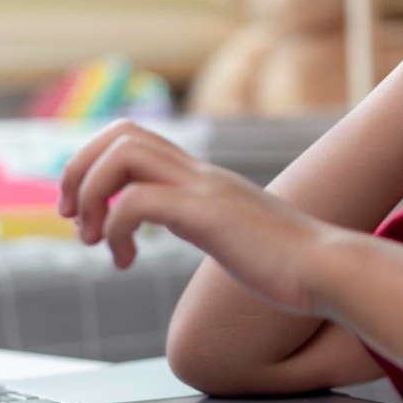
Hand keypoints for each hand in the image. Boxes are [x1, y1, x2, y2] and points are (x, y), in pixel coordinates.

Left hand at [58, 120, 341, 314]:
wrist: (328, 270)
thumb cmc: (289, 264)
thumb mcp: (238, 235)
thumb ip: (211, 223)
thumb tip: (195, 232)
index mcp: (203, 177)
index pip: (134, 137)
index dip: (93, 164)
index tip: (85, 211)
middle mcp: (200, 174)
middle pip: (120, 132)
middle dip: (78, 172)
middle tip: (74, 219)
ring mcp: (204, 190)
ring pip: (122, 155)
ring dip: (91, 194)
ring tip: (94, 239)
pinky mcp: (207, 215)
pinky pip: (138, 200)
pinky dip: (115, 227)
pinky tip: (125, 261)